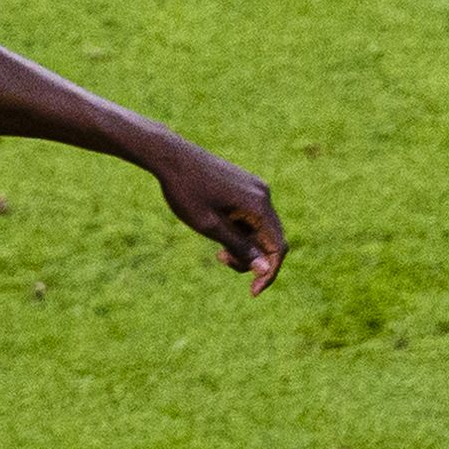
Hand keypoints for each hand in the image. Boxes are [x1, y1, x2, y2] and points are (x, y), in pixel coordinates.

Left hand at [155, 148, 287, 295]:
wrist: (170, 156)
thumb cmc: (186, 192)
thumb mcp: (209, 226)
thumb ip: (239, 247)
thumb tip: (265, 268)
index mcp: (258, 206)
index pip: (277, 248)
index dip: (268, 273)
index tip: (252, 292)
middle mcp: (263, 195)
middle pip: (270, 239)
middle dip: (251, 258)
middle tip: (220, 259)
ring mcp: (255, 188)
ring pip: (259, 227)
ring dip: (243, 244)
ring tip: (216, 247)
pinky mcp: (245, 185)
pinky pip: (251, 215)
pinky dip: (239, 229)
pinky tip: (216, 227)